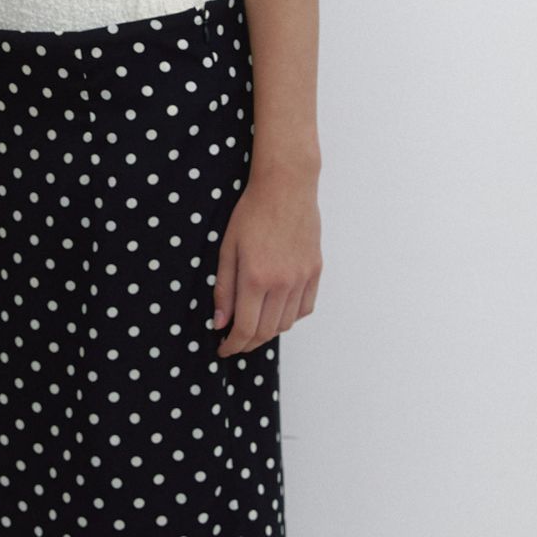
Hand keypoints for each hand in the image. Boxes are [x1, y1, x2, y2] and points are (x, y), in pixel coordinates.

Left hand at [212, 169, 321, 355]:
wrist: (286, 187)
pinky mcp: (315, 271)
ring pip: (286, 323)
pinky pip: (305, 308)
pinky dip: (290, 317)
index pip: (245, 329)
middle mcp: (282, 283)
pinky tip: (277, 310)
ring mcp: (302, 279)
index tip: (224, 349)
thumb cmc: (251, 213)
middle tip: (235, 342)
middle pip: (266, 332)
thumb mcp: (227, 249)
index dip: (232, 345)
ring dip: (268, 332)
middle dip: (248, 343)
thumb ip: (224, 289)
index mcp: (256, 278)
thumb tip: (220, 322)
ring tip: (254, 325)